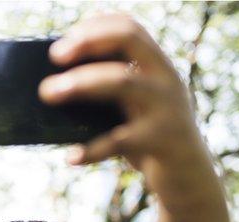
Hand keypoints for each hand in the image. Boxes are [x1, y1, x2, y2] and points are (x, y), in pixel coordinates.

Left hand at [39, 13, 218, 205]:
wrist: (190, 178)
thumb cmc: (150, 138)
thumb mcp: (135, 107)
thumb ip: (109, 90)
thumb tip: (54, 84)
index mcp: (157, 66)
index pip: (129, 27)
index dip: (95, 27)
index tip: (63, 41)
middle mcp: (165, 79)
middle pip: (129, 41)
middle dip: (88, 42)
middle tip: (55, 56)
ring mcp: (166, 107)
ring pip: (122, 82)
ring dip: (80, 84)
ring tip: (48, 92)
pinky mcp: (161, 141)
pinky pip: (120, 140)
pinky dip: (92, 149)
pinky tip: (72, 157)